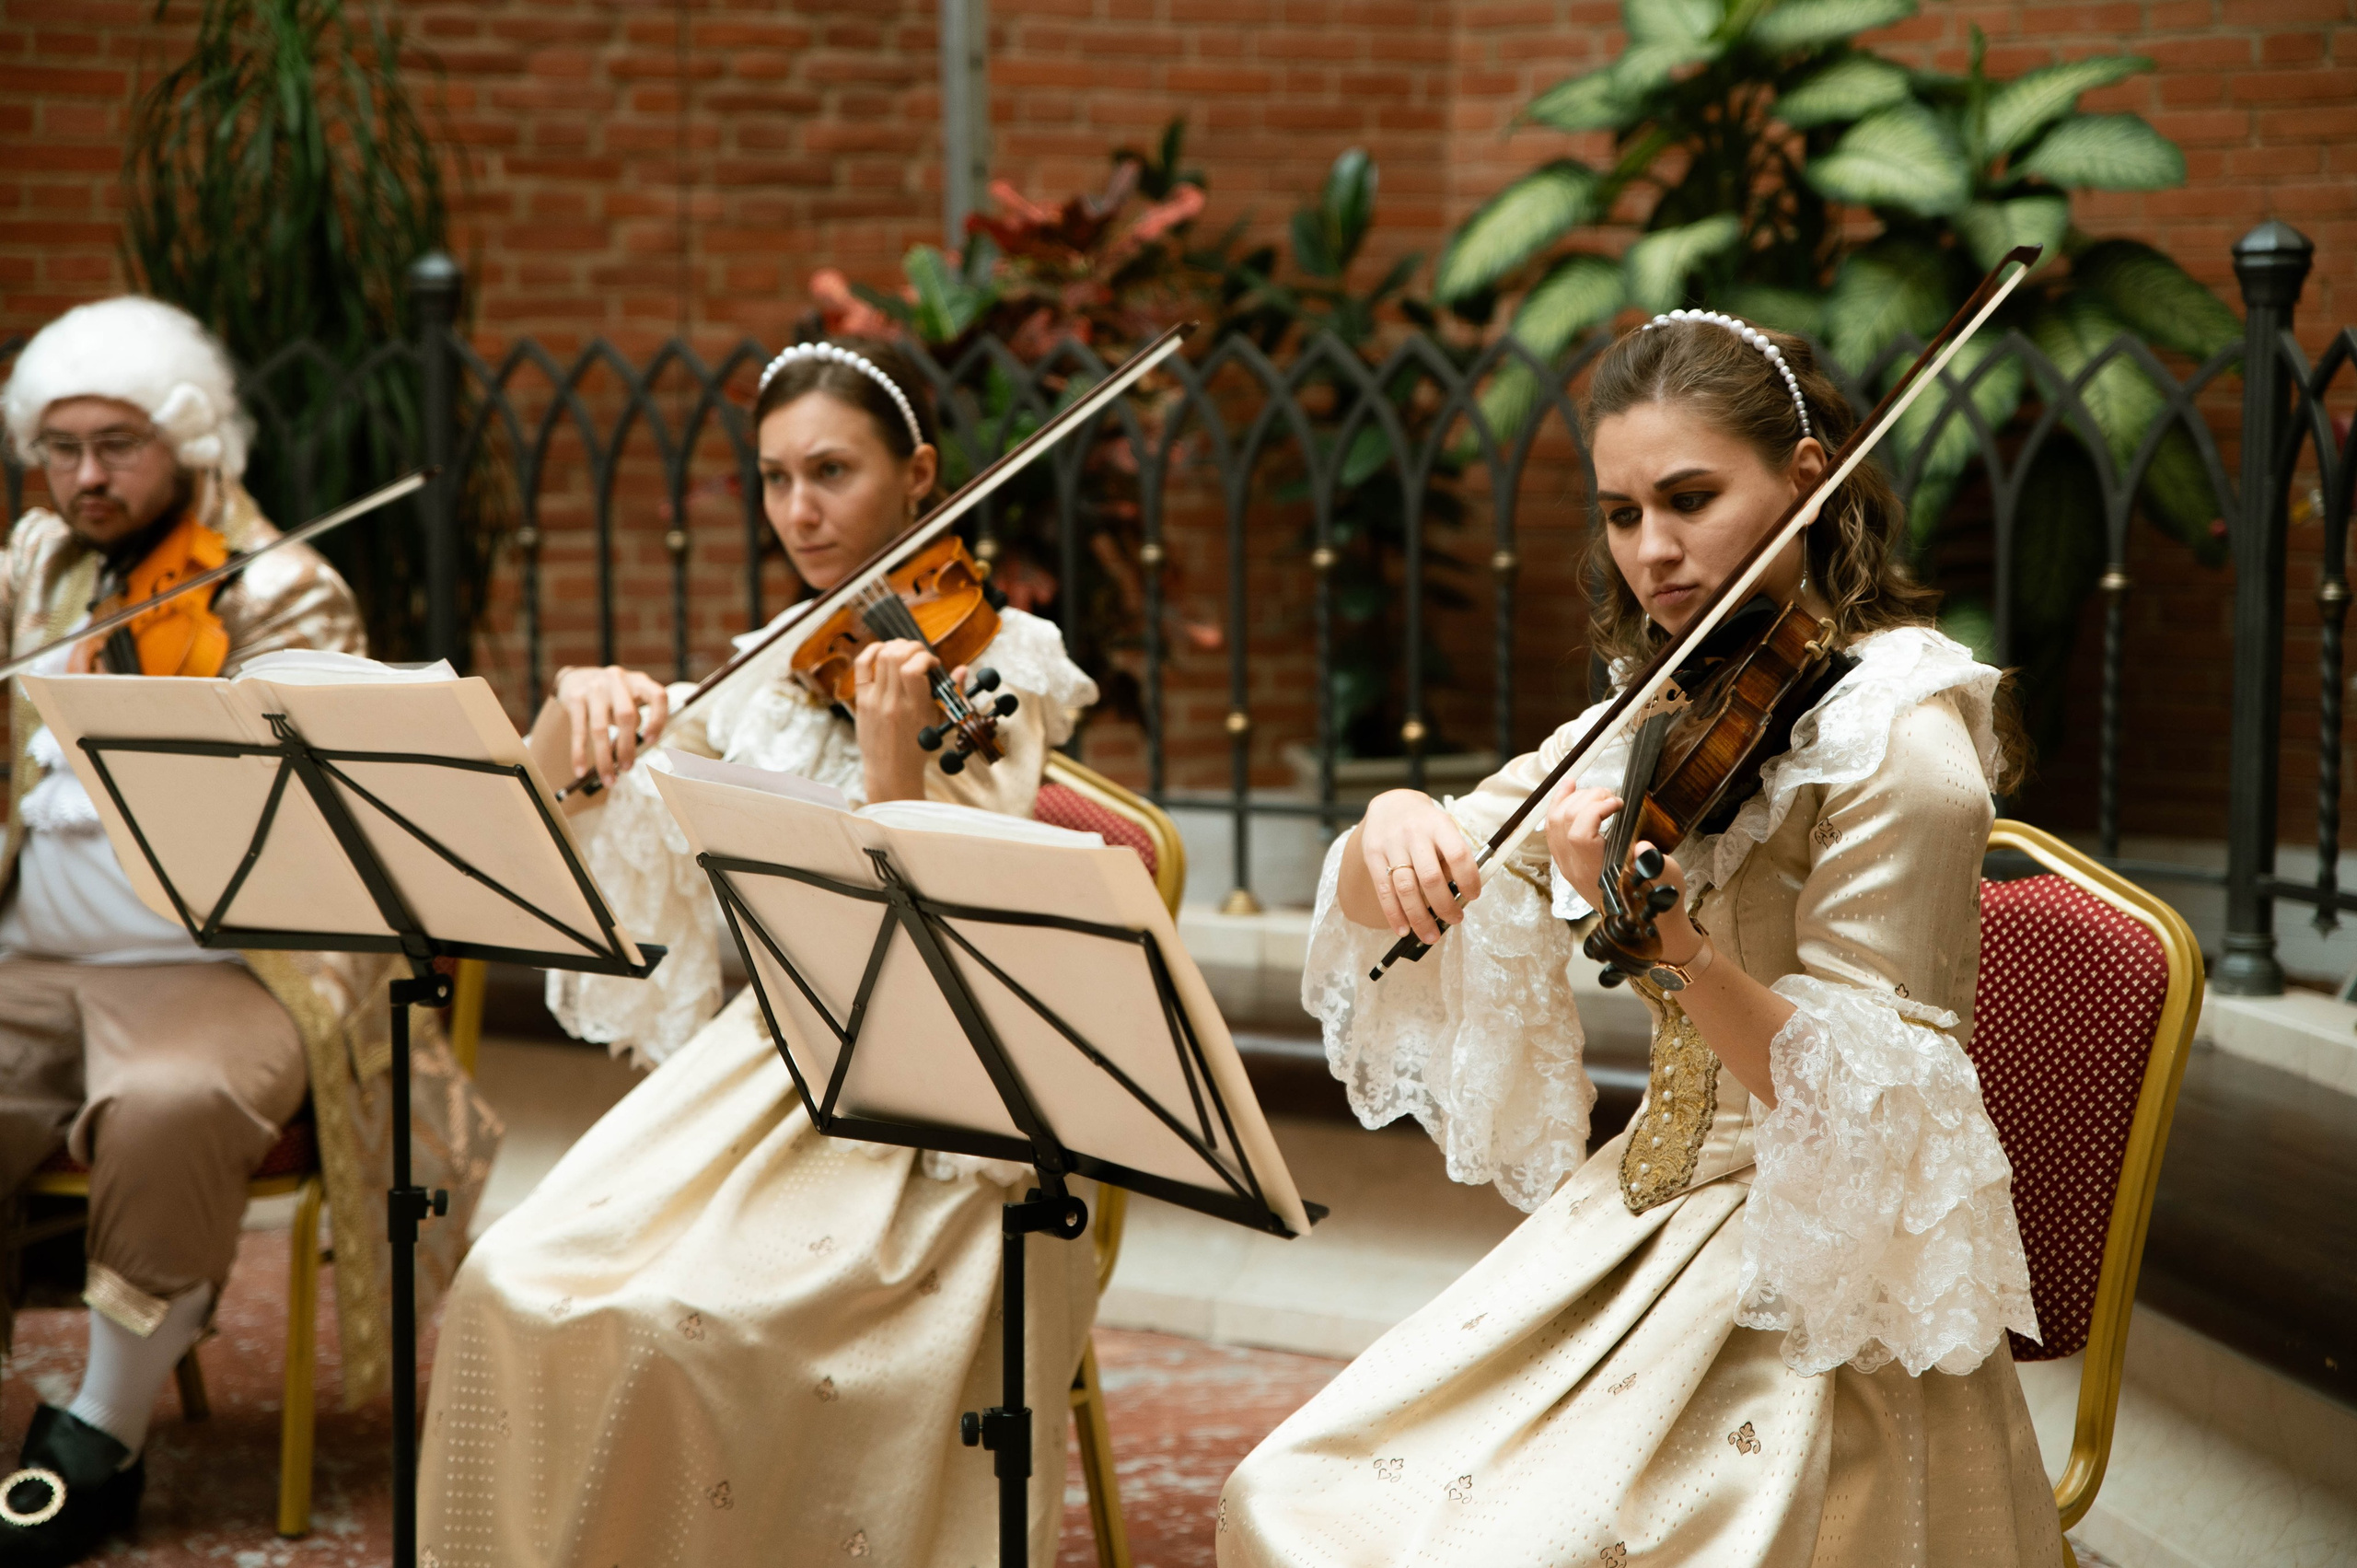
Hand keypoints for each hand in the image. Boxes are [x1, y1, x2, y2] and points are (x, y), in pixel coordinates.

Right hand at [556, 664, 669, 786]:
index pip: (658, 697)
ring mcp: (595, 688)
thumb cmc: (612, 696)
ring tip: (608, 778)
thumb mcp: (629, 699)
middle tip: (627, 769)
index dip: (658, 720)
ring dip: (604, 758)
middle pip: (626, 716)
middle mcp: (618, 680)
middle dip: (627, 747)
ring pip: (600, 728)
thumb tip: (630, 755)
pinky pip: (579, 730)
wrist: (576, 677)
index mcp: (639, 681)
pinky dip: (579, 754)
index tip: (651, 742)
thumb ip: (636, 719)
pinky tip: (580, 770)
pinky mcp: (575, 698)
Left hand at [852, 637, 939, 802]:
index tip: (933, 663)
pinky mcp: (861, 700)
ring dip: (896, 646)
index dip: (925, 657)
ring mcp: (874, 700)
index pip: (914, 669)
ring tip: (905, 652)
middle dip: (912, 646)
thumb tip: (962, 669)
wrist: (890, 770)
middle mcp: (893, 702)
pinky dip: (872, 650)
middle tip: (920, 654)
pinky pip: (861, 665)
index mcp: (915, 709)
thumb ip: (950, 693)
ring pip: (881, 656)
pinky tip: (883, 651)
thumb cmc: (917, 747)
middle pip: (897, 656)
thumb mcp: (937, 721)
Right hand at [1348, 788, 1481, 942]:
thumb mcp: (1443, 829)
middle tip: (1455, 920)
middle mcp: (1415, 833)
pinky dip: (1394, 914)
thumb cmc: (1425, 825)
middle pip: (1430, 877)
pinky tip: (1403, 930)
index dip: (1468, 879)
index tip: (1473, 896)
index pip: (1458, 854)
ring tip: (1430, 935)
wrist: (1391, 805)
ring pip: (1406, 888)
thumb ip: (1450, 857)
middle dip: (1444, 905)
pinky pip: (1384, 890)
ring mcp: (1391, 845)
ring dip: (1419, 917)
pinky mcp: (1373, 855)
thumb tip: (1458, 895)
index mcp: (1439, 825)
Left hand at [1547, 789, 1700, 963]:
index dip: (1595, 810)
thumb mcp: (1666, 881)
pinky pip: (1552, 829)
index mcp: (1598, 874)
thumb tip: (1642, 847)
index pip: (1580, 834)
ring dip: (1569, 799)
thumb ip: (1654, 865)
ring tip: (1591, 788)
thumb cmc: (1656, 899)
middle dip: (1587, 799)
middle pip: (1564, 822)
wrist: (1644, 921)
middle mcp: (1576, 869)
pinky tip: (1569, 789)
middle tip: (1611, 796)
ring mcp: (1567, 865)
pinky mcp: (1566, 861)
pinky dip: (1558, 806)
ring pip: (1553, 823)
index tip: (1619, 803)